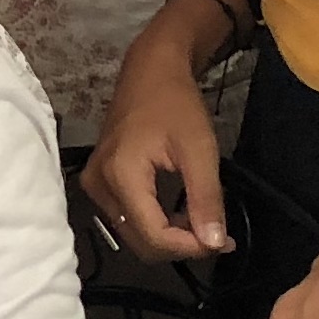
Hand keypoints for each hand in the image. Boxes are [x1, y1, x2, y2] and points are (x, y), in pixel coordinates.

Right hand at [83, 22, 232, 259]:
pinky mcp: (99, 182)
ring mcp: (95, 185)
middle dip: (181, 245)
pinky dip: (157, 223)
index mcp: (121, 175)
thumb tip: (215, 243)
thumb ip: (206, 199)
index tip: (224, 242)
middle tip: (219, 236)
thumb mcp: (200, 150)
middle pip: (141, 241)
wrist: (150, 71)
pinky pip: (128, 218)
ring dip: (170, 237)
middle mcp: (99, 185)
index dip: (189, 247)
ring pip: (134, 233)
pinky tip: (183, 214)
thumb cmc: (176, 103)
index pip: (153, 235)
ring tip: (204, 224)